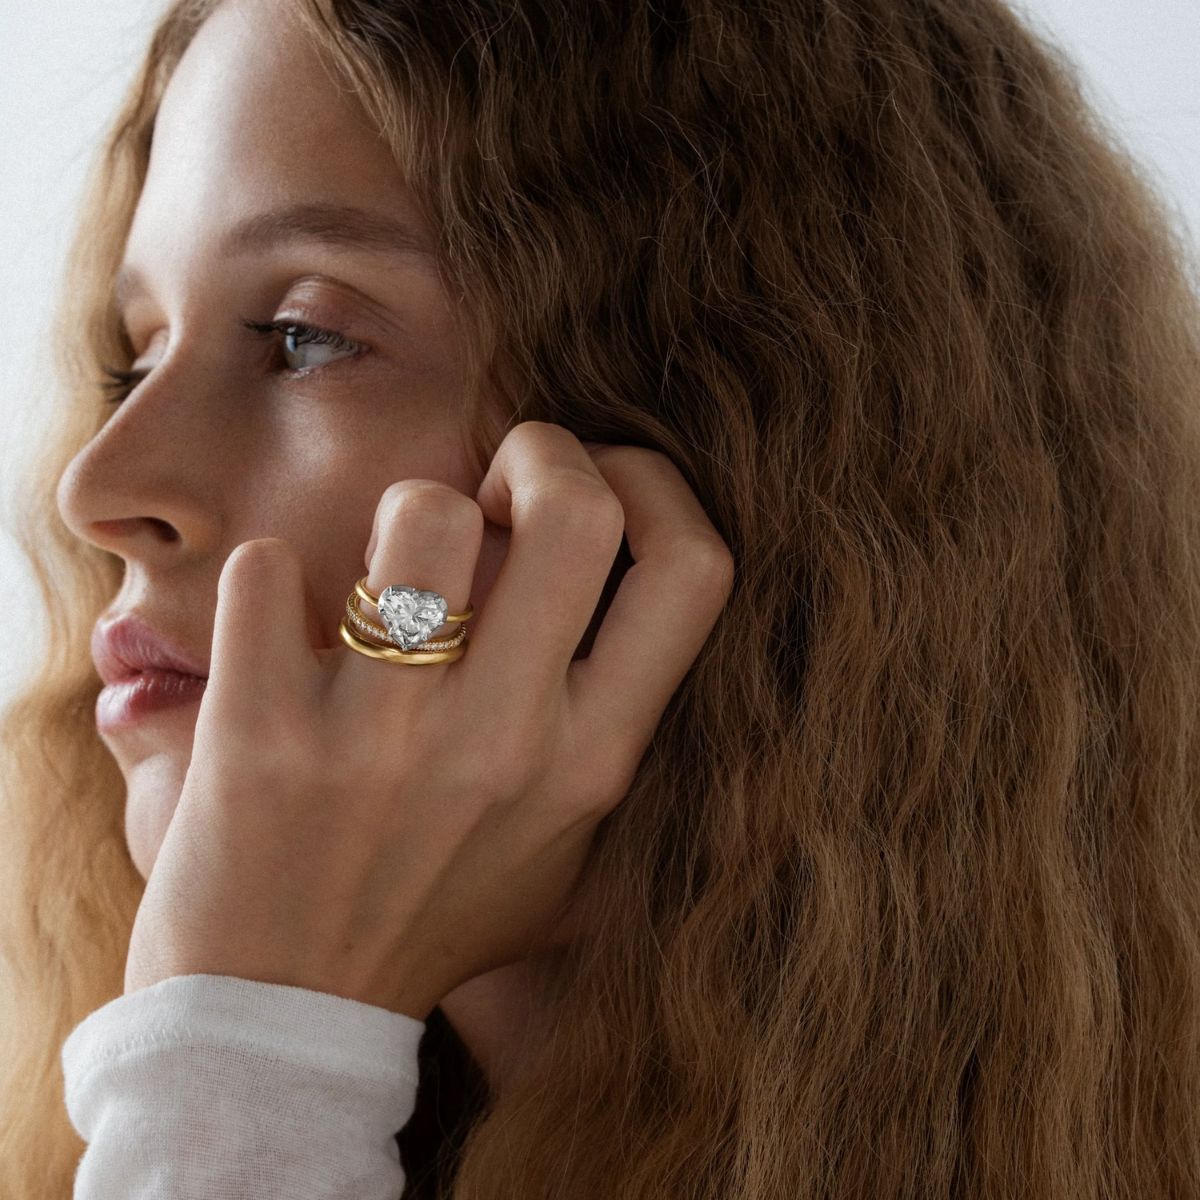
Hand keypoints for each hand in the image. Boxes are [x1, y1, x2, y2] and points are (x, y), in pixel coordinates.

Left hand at [123, 421, 734, 1019]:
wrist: (288, 1018)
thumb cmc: (436, 915)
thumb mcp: (571, 856)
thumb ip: (623, 746)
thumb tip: (644, 612)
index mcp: (594, 759)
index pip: (697, 566)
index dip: (656, 486)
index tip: (595, 490)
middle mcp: (507, 744)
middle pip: (577, 505)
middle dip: (539, 452)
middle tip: (491, 495)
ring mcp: (384, 742)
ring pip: (421, 513)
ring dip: (401, 510)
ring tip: (381, 570)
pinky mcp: (262, 739)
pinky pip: (266, 570)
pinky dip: (266, 577)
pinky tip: (275, 628)